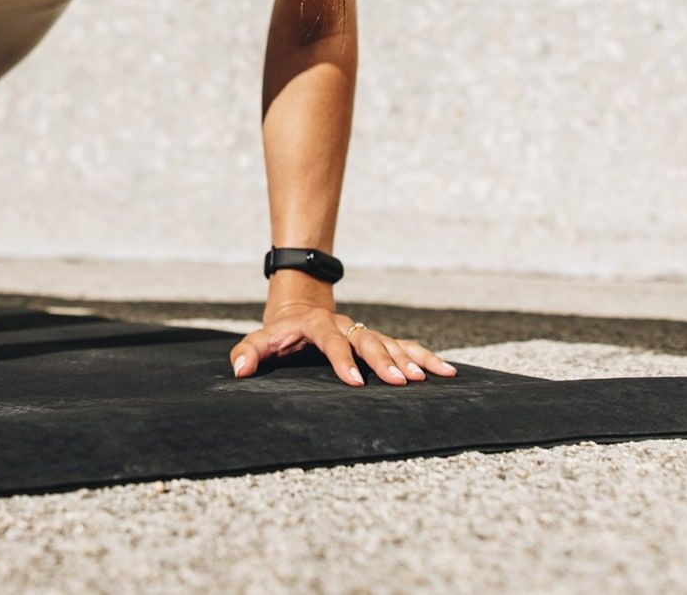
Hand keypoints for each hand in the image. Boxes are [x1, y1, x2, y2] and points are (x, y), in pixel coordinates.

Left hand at [229, 302, 456, 385]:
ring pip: (391, 342)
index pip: (330, 340)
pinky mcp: (376, 339)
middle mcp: (345, 325)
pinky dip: (425, 357)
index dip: (341, 359)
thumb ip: (248, 353)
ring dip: (410, 359)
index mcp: (316, 324)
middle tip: (401, 381)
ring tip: (428, 377)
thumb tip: (240, 371)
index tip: (353, 381)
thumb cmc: (279, 331)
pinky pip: (405, 346)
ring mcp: (363, 331)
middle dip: (385, 361)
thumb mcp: (260, 339)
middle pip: (368, 341)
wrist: (300, 306)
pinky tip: (446, 371)